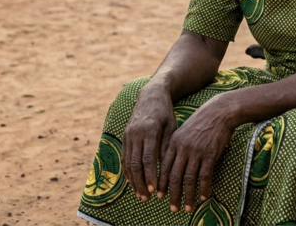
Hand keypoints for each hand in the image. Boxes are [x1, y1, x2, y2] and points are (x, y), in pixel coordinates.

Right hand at [122, 85, 176, 202]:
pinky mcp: (124, 136)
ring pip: (128, 162)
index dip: (151, 176)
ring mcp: (128, 135)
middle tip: (146, 198)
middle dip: (140, 183)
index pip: (148, 158)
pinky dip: (127, 172)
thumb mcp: (171, 126)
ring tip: (140, 195)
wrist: (150, 95)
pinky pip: (124, 157)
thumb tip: (166, 168)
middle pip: (135, 163)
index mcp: (150, 131)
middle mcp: (136, 134)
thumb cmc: (165, 112)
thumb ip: (167, 145)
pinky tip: (133, 183)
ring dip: (133, 181)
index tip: (154, 190)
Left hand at [158, 95, 235, 212]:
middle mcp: (183, 148)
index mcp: (174, 142)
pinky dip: (204, 188)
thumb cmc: (201, 122)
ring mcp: (197, 151)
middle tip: (172, 208)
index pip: (165, 167)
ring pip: (189, 179)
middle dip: (173, 195)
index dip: (162, 183)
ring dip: (188, 196)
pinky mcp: (210, 154)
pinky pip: (205, 175)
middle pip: (175, 176)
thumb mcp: (183, 131)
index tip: (159, 196)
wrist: (219, 111)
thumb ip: (176, 147)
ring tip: (188, 208)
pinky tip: (204, 197)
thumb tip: (171, 166)